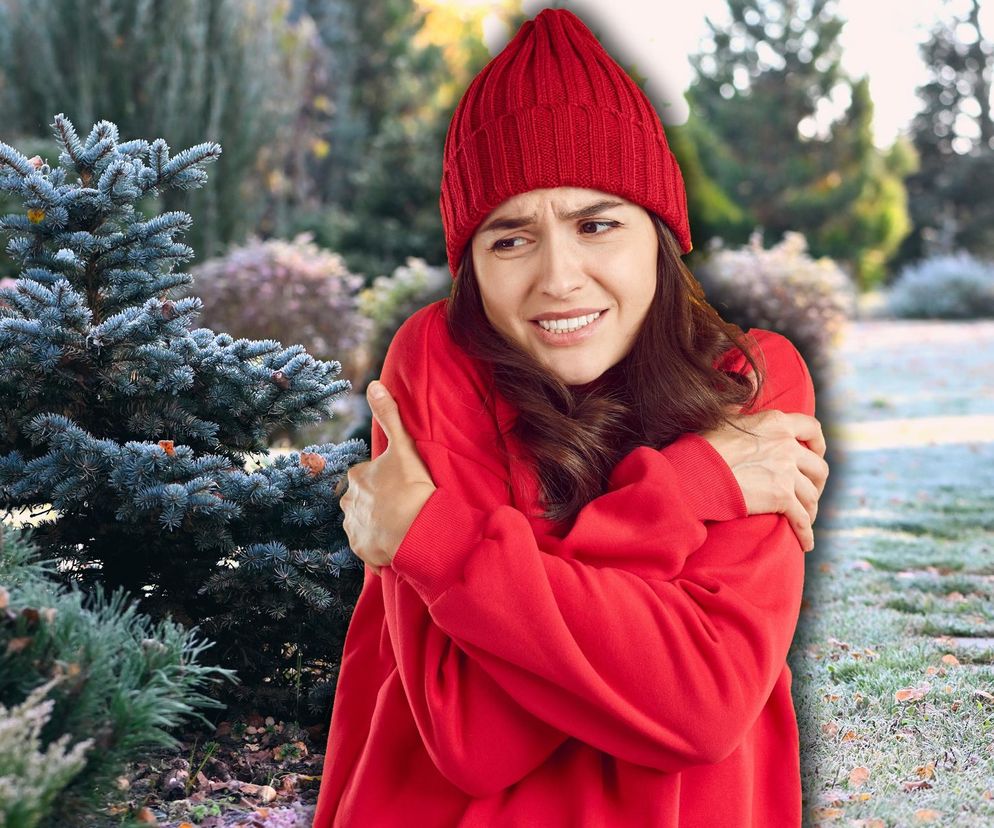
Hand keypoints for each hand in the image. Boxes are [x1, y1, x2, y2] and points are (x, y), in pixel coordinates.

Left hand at [336, 381, 436, 574]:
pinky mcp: (361, 549)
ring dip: (376, 523)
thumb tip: (373, 384)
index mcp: (357, 476)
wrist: (417, 531)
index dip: (385, 479)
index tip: (401, 484)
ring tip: (400, 524)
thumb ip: (389, 415)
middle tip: (402, 504)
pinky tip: (395, 540)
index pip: (367, 475)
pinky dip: (378, 544)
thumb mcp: (403, 446)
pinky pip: (367, 545)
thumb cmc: (412, 487)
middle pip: (361, 498)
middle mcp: (348, 502)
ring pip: (362, 521)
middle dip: (377, 501)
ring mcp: (353, 527)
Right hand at [699, 409, 828, 551]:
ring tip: (805, 517)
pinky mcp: (781, 497)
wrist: (696, 472)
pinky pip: (801, 519)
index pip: (812, 429)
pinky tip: (806, 543)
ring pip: (811, 495)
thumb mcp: (723, 419)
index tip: (816, 453)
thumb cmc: (703, 446)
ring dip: (810, 508)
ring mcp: (786, 472)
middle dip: (817, 482)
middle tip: (809, 491)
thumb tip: (738, 402)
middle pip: (818, 466)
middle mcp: (787, 445)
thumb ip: (740, 412)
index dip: (818, 443)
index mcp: (776, 423)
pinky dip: (806, 533)